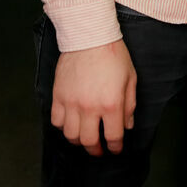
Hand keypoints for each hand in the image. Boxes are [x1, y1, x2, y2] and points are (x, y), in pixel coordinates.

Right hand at [51, 40, 136, 155]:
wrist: (90, 36)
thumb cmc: (113, 55)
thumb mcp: (130, 78)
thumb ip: (129, 104)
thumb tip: (127, 125)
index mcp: (111, 103)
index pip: (112, 136)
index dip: (115, 146)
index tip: (116, 149)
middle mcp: (89, 107)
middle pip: (88, 141)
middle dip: (95, 149)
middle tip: (98, 150)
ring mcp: (71, 102)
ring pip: (70, 135)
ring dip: (78, 140)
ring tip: (84, 137)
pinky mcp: (58, 96)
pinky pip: (56, 121)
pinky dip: (62, 126)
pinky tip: (70, 123)